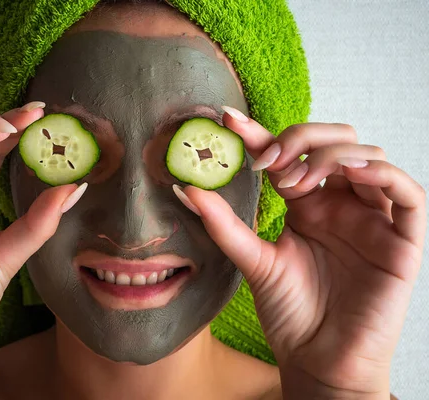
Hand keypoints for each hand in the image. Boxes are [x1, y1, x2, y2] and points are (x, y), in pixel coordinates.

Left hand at [177, 108, 425, 398]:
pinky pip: (408, 194)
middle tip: (265, 162)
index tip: (226, 120)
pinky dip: (382, 174)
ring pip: (368, 157)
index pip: (287, 155)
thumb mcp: (253, 261)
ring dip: (330, 155)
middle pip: (333, 141)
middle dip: (298, 140)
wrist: (318, 361)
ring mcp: (372, 219)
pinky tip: (349, 173)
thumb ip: (224, 224)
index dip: (260, 133)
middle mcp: (341, 204)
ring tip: (294, 182)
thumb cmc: (291, 313)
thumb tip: (185, 188)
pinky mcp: (402, 241)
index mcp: (308, 204)